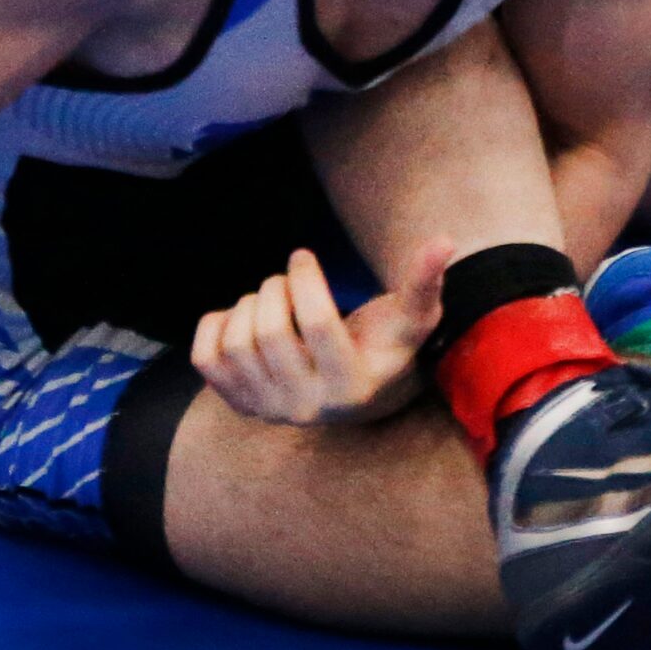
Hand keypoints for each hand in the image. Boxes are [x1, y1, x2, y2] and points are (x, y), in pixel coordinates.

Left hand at [192, 245, 447, 425]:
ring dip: (248, 304)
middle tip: (285, 276)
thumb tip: (444, 240)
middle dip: (273, 289)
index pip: (315, 325)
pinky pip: (205, 359)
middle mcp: (307, 407)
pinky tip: (241, 316)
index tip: (302, 257)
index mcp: (352, 385)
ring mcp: (269, 409)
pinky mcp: (240, 404)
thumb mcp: (411, 318)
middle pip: (270, 334)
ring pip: (236, 344)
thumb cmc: (386, 345)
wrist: (357, 393)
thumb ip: (425, 282)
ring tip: (270, 297)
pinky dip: (216, 324)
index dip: (304, 280)